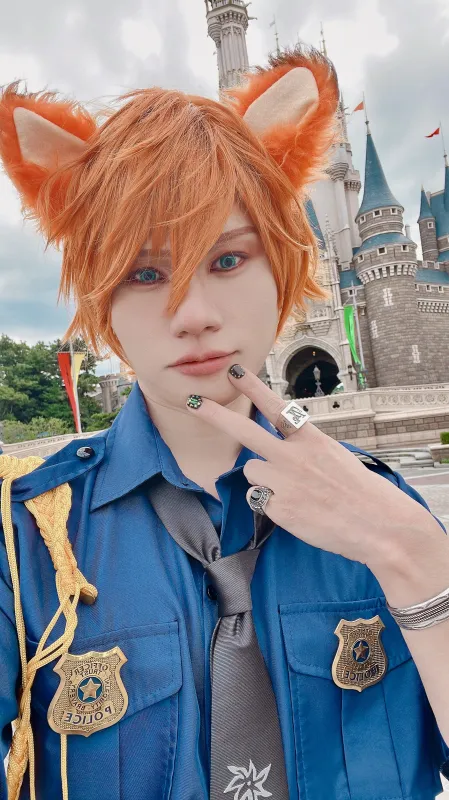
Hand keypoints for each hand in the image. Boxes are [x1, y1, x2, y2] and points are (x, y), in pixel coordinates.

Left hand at [185, 365, 441, 570]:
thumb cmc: (359, 490)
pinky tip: (296, 510)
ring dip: (262, 478)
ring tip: (292, 490)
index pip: (277, 408)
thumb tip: (280, 442)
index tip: (234, 371)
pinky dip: (271, 503)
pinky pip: (259, 499)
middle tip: (193, 403)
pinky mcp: (279, 509)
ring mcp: (285, 483)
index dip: (253, 388)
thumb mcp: (334, 455)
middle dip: (215, 415)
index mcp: (311, 440)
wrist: (379, 525)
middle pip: (245, 433)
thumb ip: (303, 446)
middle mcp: (294, 457)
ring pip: (250, 471)